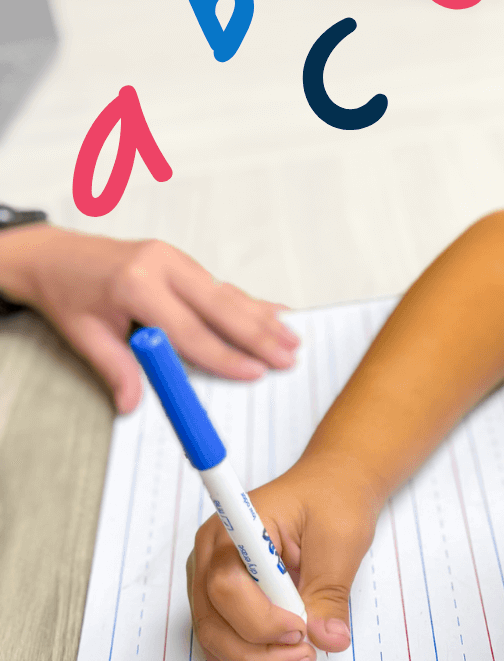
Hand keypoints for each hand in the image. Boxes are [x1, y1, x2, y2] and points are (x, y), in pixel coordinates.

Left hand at [0, 224, 299, 412]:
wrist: (54, 256)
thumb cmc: (69, 292)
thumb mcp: (86, 336)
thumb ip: (116, 369)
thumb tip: (134, 404)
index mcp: (137, 285)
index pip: (190, 330)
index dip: (224, 355)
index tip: (253, 372)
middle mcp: (162, 266)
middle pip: (221, 308)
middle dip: (258, 336)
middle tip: (286, 356)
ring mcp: (176, 260)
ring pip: (228, 295)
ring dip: (262, 318)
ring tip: (291, 338)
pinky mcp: (183, 261)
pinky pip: (222, 286)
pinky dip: (250, 302)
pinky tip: (274, 312)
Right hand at [189, 453, 381, 660]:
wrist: (332, 489)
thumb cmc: (332, 502)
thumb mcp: (340, 542)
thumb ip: (328, 593)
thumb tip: (328, 640)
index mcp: (233, 530)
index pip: (226, 586)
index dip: (259, 620)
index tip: (300, 632)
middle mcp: (211, 558)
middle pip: (215, 624)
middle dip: (260, 654)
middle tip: (309, 660)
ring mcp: (213, 584)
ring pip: (220, 642)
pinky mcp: (228, 604)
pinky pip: (234, 643)